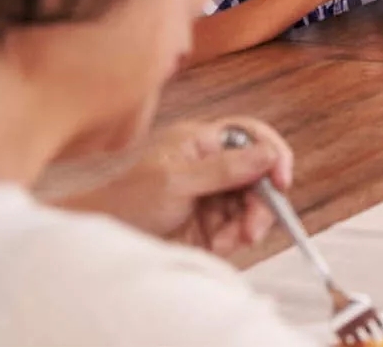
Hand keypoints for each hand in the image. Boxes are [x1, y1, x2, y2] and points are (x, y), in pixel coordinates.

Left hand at [59, 119, 292, 256]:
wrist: (101, 244)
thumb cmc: (127, 203)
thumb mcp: (176, 183)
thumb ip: (224, 169)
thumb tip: (267, 153)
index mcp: (201, 142)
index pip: (252, 136)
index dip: (272, 154)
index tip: (281, 179)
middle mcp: (211, 164)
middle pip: (258, 175)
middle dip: (260, 203)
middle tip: (253, 229)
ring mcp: (212, 194)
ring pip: (252, 205)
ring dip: (246, 226)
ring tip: (226, 242)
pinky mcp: (210, 221)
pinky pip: (238, 227)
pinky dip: (233, 239)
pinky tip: (215, 246)